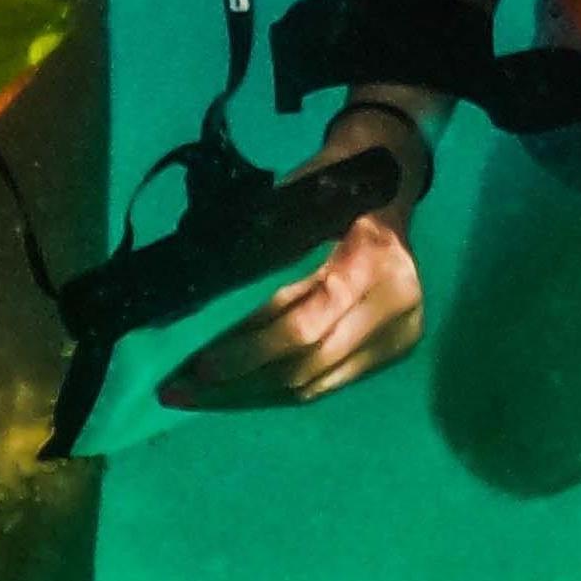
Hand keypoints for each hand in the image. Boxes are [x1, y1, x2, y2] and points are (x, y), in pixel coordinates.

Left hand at [158, 109, 429, 413]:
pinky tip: (235, 392)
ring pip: (313, 384)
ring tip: (198, 396)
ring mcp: (399, 333)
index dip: (249, 350)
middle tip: (181, 390)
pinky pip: (324, 385)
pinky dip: (276, 391)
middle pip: (306, 364)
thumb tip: (199, 293)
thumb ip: (262, 244)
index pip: (304, 324)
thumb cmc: (332, 183)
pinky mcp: (392, 353)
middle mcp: (394, 303)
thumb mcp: (297, 197)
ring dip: (250, 394)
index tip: (198, 365)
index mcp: (371, 259)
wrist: (389, 185)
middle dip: (238, 382)